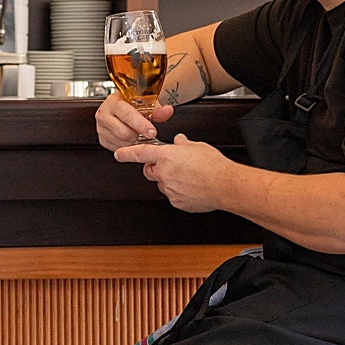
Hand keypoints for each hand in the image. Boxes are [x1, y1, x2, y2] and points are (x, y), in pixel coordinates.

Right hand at [94, 93, 173, 149]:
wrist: (123, 105)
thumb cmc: (132, 104)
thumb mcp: (145, 103)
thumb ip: (157, 109)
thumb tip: (167, 111)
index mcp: (114, 101)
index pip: (127, 115)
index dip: (141, 125)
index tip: (151, 132)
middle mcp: (104, 113)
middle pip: (123, 132)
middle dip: (137, 134)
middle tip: (144, 131)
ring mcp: (101, 127)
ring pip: (121, 142)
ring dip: (132, 141)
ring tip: (136, 133)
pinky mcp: (102, 139)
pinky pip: (117, 148)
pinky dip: (126, 146)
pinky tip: (130, 137)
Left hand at [114, 133, 228, 212]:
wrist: (225, 185)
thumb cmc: (213, 165)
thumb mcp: (197, 147)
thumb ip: (183, 144)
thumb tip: (179, 142)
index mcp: (166, 156)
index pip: (140, 153)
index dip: (127, 153)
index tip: (118, 154)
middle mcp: (164, 173)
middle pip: (149, 171)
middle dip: (155, 168)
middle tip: (171, 166)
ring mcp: (169, 189)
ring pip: (162, 184)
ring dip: (170, 180)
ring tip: (189, 177)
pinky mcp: (177, 202)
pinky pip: (173, 195)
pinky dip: (179, 191)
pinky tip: (192, 187)